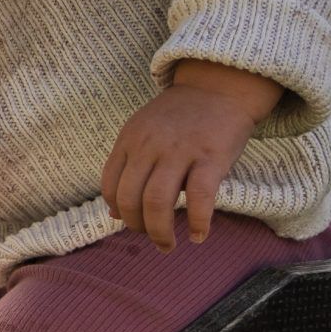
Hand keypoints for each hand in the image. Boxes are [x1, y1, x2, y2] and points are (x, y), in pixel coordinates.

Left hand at [100, 62, 278, 251]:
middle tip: (152, 238)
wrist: (219, 86)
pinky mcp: (210, 157)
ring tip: (167, 245)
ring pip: (158, 202)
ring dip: (160, 233)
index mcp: (130, 139)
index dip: (118, 211)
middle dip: (138, 227)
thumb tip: (113, 213)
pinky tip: (198, 235)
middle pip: (131, 198)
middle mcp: (150, 145)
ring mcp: (180, 150)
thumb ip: (129, 166)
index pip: (111, 185)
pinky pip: (199, 198)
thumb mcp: (144, 131)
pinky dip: (197, 222)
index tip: (130, 222)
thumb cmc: (181, 117)